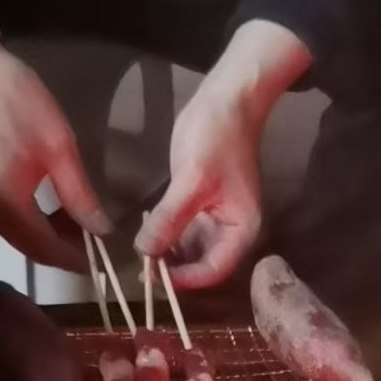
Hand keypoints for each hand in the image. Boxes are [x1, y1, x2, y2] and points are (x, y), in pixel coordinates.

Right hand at [0, 42, 109, 266]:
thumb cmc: (17, 103)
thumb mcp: (58, 146)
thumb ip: (79, 194)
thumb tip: (101, 230)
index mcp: (7, 205)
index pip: (46, 250)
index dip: (74, 257)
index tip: (100, 255)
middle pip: (30, 248)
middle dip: (61, 248)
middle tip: (92, 234)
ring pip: (17, 237)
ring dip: (45, 235)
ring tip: (74, 218)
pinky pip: (3, 222)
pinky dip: (28, 221)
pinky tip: (47, 206)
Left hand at [137, 19, 311, 287]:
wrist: (227, 99)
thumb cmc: (218, 139)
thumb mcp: (192, 180)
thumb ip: (170, 220)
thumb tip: (145, 253)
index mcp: (241, 231)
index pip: (214, 271)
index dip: (185, 280)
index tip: (155, 278)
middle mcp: (231, 232)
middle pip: (202, 266)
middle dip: (174, 270)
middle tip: (140, 268)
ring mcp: (215, 220)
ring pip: (189, 252)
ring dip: (167, 256)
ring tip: (139, 254)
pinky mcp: (200, 208)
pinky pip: (182, 233)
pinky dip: (165, 238)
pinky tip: (146, 235)